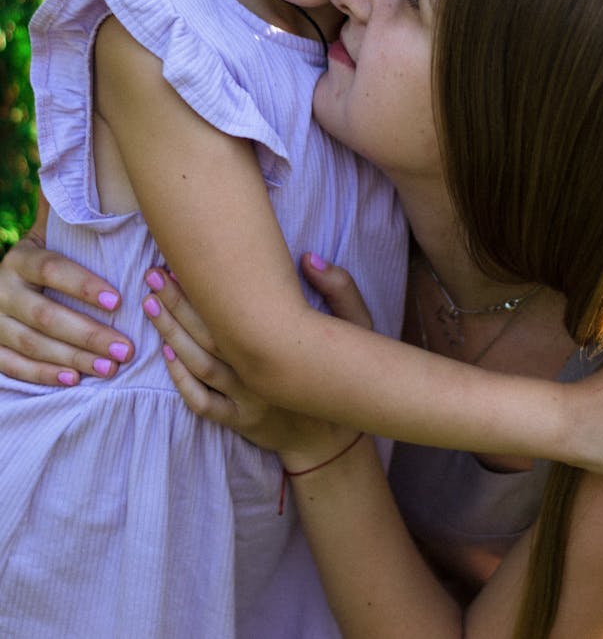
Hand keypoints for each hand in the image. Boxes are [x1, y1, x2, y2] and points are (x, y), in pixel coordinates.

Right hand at [0, 219, 132, 384]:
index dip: (83, 285)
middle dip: (88, 334)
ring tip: (110, 368)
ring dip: (73, 358)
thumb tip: (106, 168)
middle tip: (125, 349)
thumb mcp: (55, 234)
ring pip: (32, 344)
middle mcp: (1, 288)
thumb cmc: (50, 258)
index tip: (118, 300)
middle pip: (45, 315)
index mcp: (22, 257)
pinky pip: (14, 366)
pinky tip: (73, 380)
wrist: (7, 283)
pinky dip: (43, 375)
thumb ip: (76, 215)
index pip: (52, 270)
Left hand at [143, 252, 371, 461]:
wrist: (339, 437)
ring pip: (200, 366)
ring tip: (151, 306)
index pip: (234, 312)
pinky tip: (166, 357)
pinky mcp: (241, 422)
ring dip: (173, 335)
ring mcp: (247, 399)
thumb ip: (340, 290)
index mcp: (284, 345)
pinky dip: (182, 381)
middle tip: (153, 277)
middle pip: (209, 334)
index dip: (205, 288)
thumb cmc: (345, 372)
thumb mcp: (359, 328)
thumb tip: (308, 257)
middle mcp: (259, 371)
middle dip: (178, 304)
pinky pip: (203, 403)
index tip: (181, 264)